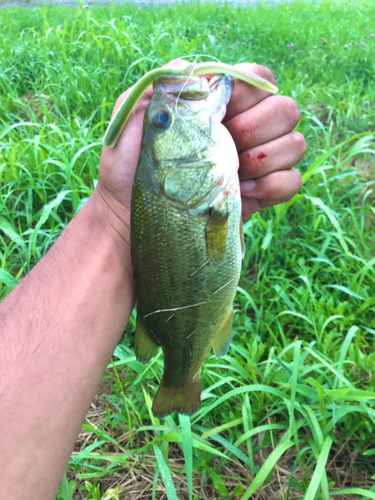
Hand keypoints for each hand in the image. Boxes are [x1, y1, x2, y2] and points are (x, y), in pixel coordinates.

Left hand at [97, 60, 305, 227]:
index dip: (247, 94)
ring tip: (233, 175)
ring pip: (296, 144)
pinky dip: (272, 187)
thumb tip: (195, 68)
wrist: (130, 216)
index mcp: (218, 105)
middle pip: (286, 109)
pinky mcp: (262, 192)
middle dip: (256, 129)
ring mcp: (256, 161)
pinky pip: (292, 182)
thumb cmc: (127, 167)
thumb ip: (162, 87)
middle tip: (226, 148)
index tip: (220, 114)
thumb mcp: (131, 118)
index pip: (258, 78)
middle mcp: (243, 128)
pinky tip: (243, 193)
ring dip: (267, 159)